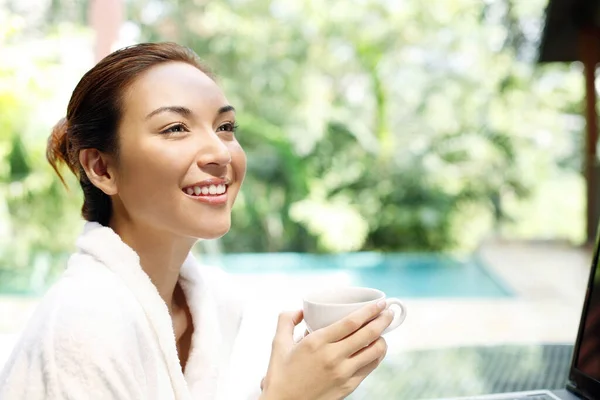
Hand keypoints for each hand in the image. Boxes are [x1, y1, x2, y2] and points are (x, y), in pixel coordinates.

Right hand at [260, 301, 392, 399]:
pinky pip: (370, 367)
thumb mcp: (277, 343)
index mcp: (317, 342)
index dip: (370, 311)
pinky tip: (376, 349)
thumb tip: (301, 310)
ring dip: (382, 339)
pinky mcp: (348, 386)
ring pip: (374, 352)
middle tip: (388, 312)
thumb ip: (286, 320)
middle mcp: (333, 357)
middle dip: (382, 320)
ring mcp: (343, 373)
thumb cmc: (280, 375)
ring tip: (382, 331)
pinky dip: (376, 356)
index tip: (379, 303)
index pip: (352, 322)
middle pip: (368, 334)